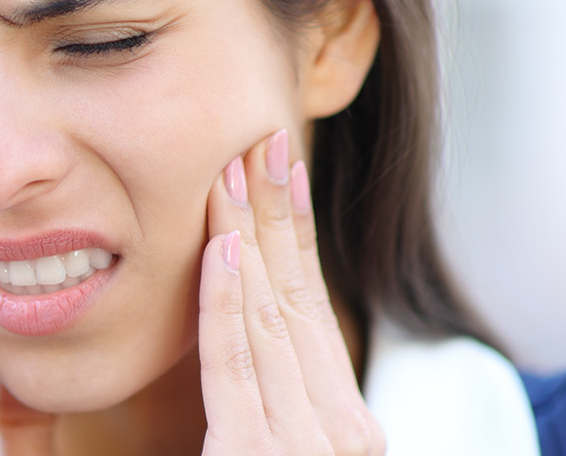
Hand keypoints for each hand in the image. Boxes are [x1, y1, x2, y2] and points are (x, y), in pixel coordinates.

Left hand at [196, 129, 384, 454]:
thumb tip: (249, 356)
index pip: (314, 312)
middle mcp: (339, 430)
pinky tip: (219, 247)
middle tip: (263, 142)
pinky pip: (235, 363)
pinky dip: (225, 299)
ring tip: (231, 171)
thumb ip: (269, 410)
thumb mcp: (272, 455)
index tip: (284, 174)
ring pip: (268, 319)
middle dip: (277, 214)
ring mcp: (303, 445)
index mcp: (345, 424)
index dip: (296, 236)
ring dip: (246, 235)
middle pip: (298, 301)